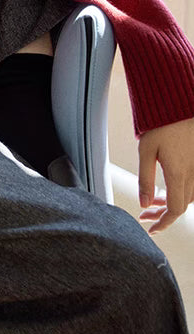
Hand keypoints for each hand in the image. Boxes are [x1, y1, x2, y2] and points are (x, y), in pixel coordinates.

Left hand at [137, 118, 193, 233]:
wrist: (179, 105)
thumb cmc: (161, 124)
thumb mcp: (146, 151)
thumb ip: (145, 179)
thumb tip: (144, 204)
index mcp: (179, 173)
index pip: (175, 210)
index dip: (164, 222)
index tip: (151, 228)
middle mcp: (193, 173)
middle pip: (182, 205)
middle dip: (163, 214)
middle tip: (145, 216)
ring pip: (189, 197)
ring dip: (172, 203)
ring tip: (154, 202)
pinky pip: (193, 185)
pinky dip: (181, 192)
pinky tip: (167, 189)